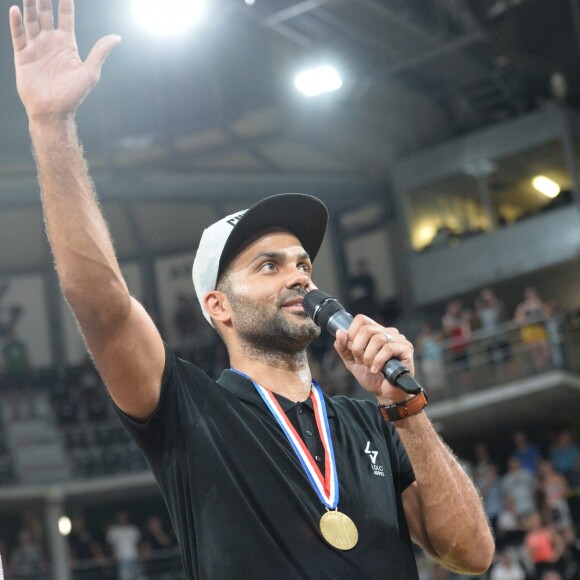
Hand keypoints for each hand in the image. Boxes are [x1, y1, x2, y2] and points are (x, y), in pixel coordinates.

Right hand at [10, 0, 120, 119]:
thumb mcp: (90, 72)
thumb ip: (100, 52)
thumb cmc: (73, 94)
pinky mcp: (22, 55)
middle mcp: (50, 42)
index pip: (65, 17)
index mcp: (66, 44)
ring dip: (30, 5)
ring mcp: (35, 47)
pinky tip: (16, 10)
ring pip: (31, 20)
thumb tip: (117, 37)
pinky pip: (18, 35)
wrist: (53, 110)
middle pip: (46, 14)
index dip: (65, 2)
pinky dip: (16, 23)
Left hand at [333, 314, 414, 402]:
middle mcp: (387, 332)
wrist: (385, 393)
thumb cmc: (371, 376)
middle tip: (361, 362)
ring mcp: (398, 339)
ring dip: (368, 357)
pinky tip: (377, 370)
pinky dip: (378, 361)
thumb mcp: (351, 361)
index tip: (352, 350)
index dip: (352, 334)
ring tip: (370, 367)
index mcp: (375, 331)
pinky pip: (388, 349)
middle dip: (359, 349)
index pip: (361, 319)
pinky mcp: (406, 349)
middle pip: (367, 329)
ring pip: (377, 339)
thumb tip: (339, 332)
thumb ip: (343, 347)